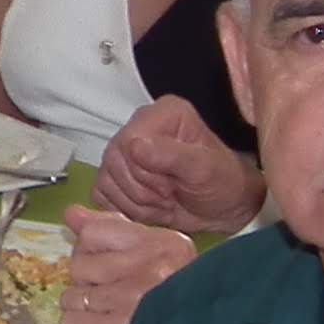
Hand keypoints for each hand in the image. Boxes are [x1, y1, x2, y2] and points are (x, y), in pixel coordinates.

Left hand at [58, 207, 194, 323]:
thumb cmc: (180, 302)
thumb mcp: (159, 254)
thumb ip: (112, 228)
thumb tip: (70, 214)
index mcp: (161, 245)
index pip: (91, 232)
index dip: (90, 253)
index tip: (107, 269)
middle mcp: (147, 269)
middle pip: (78, 266)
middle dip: (89, 285)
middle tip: (114, 300)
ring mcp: (130, 302)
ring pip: (71, 298)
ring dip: (85, 313)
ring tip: (112, 320)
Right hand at [95, 96, 263, 238]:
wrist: (223, 208)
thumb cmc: (222, 183)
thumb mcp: (205, 169)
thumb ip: (172, 155)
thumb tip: (134, 146)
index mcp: (162, 114)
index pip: (128, 141)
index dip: (145, 171)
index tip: (173, 184)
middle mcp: (138, 127)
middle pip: (113, 162)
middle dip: (143, 191)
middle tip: (170, 196)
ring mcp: (123, 152)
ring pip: (106, 181)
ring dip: (137, 204)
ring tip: (164, 203)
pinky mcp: (115, 176)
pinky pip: (100, 194)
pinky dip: (124, 209)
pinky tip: (149, 208)